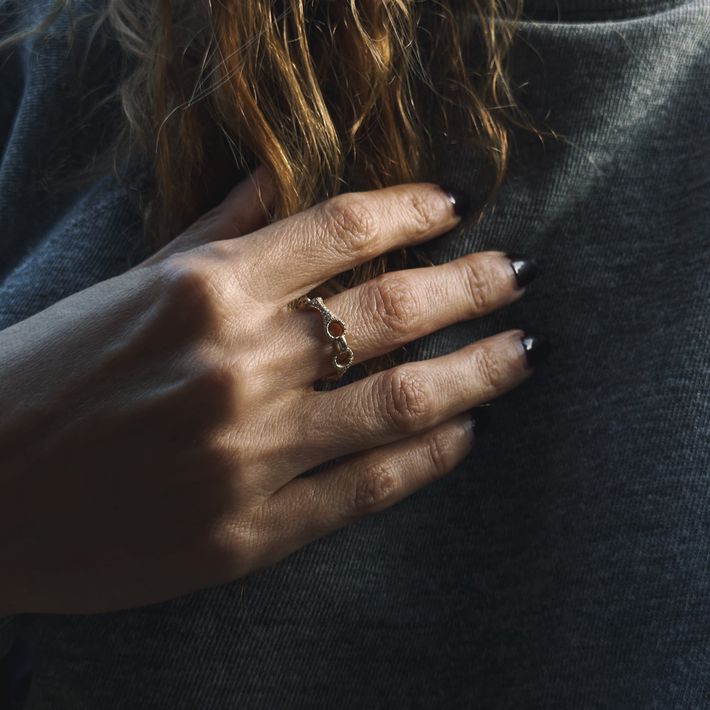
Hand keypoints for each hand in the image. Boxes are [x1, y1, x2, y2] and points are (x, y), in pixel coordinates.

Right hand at [0, 167, 543, 613]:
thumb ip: (207, 236)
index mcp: (201, 290)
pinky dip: (427, 458)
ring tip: (521, 352)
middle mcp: (238, 363)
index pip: (342, 228)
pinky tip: (462, 435)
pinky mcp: (250, 533)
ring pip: (402, 399)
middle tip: (518, 276)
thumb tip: (271, 182)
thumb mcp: (117, 290)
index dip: (412, 209)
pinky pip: (367, 487)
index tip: (455, 206)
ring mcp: (251, 454)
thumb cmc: (33, 381)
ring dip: (477, 370)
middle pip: (394, 307)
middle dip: (472, 285)